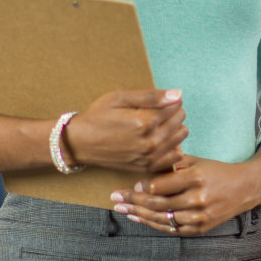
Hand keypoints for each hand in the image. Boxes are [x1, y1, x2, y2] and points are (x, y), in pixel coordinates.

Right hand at [65, 89, 186, 173]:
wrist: (80, 143)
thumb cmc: (98, 117)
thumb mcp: (120, 98)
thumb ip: (151, 96)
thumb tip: (178, 94)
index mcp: (144, 122)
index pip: (175, 108)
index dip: (171, 101)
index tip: (163, 101)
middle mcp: (150, 142)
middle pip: (179, 122)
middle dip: (174, 114)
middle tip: (160, 111)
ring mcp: (149, 157)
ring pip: (180, 138)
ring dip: (175, 129)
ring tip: (160, 124)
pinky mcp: (147, 166)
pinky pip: (175, 157)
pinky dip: (173, 146)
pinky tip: (162, 140)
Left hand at [111, 155, 259, 235]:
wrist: (244, 188)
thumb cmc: (216, 172)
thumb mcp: (197, 161)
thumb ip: (172, 162)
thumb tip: (145, 167)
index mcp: (196, 178)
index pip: (160, 186)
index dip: (141, 188)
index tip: (130, 187)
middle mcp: (198, 198)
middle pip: (157, 204)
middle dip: (132, 201)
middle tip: (115, 198)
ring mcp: (199, 216)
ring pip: (162, 218)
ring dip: (139, 215)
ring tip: (123, 210)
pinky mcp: (200, 228)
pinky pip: (172, 229)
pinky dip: (154, 224)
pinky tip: (140, 219)